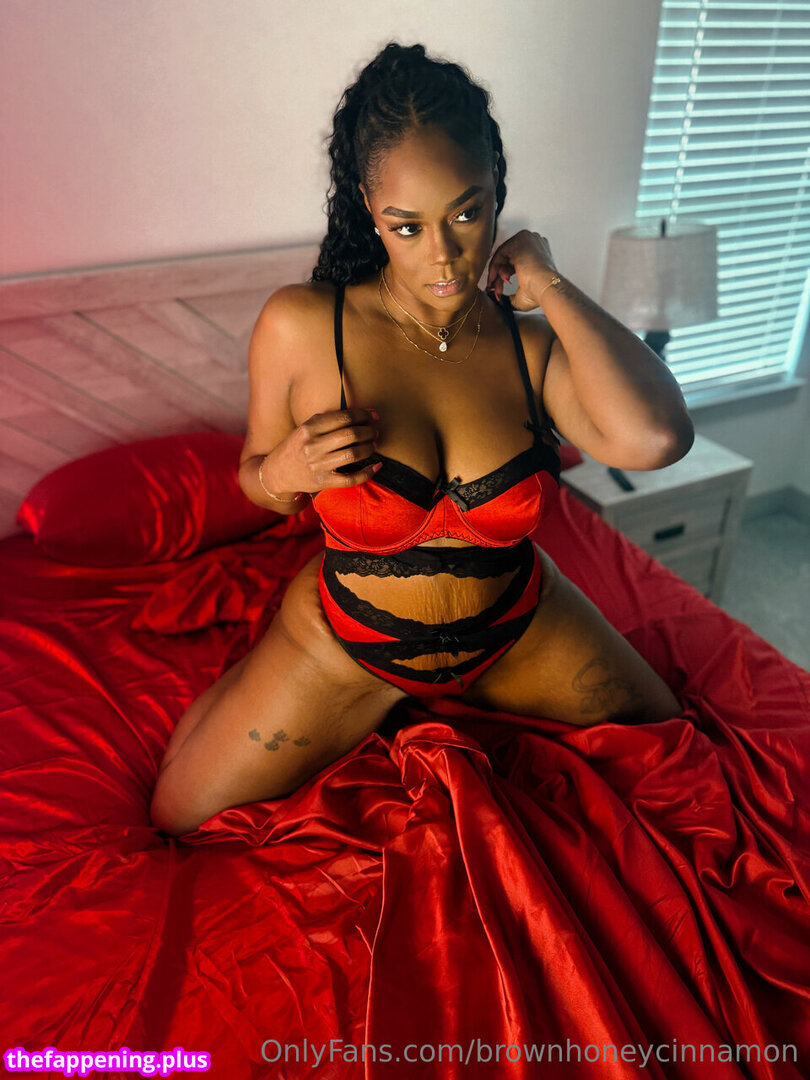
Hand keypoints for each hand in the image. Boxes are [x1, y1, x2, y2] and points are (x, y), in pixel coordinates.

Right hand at [267, 407, 381, 493]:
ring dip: (368, 448)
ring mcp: (318, 465)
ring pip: (353, 454)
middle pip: (350, 434)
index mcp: (308, 429)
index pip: (343, 418)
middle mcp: (313, 446)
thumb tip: (356, 415)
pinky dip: (367, 472)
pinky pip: (351, 478)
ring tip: (373, 444)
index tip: (373, 415)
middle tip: (374, 431)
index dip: (363, 415)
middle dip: (368, 431)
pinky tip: (377, 466)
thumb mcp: (304, 429)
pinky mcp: (323, 482)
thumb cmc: (294, 448)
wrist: (276, 473)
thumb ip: (325, 421)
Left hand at [485, 229, 559, 310]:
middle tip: (495, 290)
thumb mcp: (523, 292)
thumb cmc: (540, 292)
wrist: (546, 289)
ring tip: (498, 289)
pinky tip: (494, 280)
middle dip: (499, 275)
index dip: (505, 274)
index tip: (498, 287)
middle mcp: (534, 243)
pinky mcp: (519, 242)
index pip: (515, 259)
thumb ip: (511, 293)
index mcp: (539, 252)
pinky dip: (495, 267)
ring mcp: (527, 240)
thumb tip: (501, 299)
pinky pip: (500, 253)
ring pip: (503, 256)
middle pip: (508, 257)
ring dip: (497, 274)